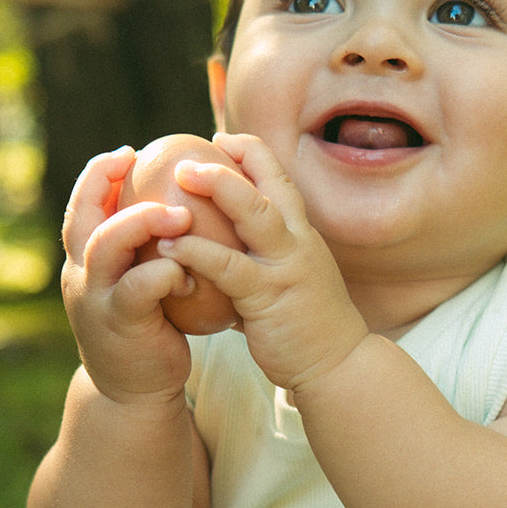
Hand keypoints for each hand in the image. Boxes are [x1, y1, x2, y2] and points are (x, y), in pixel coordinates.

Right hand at [60, 148, 203, 403]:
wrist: (134, 392)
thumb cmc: (146, 329)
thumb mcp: (134, 283)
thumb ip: (141, 250)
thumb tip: (172, 200)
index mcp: (83, 261)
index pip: (81, 205)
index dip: (98, 173)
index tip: (128, 153)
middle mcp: (80, 276)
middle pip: (83, 216)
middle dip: (109, 184)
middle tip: (146, 166)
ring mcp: (96, 301)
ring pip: (106, 245)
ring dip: (142, 222)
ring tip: (179, 214)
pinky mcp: (119, 325)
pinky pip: (139, 288)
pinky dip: (165, 272)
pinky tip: (188, 272)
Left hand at [154, 133, 368, 391]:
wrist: (338, 367)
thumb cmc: (306, 326)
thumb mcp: (288, 279)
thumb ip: (262, 258)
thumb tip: (224, 245)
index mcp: (300, 233)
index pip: (277, 176)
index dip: (248, 152)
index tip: (218, 140)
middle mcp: (297, 241)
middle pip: (268, 182)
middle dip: (229, 162)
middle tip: (186, 156)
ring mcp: (285, 266)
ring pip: (254, 213)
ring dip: (217, 188)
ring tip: (178, 178)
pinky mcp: (269, 297)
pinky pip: (229, 267)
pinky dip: (197, 251)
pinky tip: (168, 245)